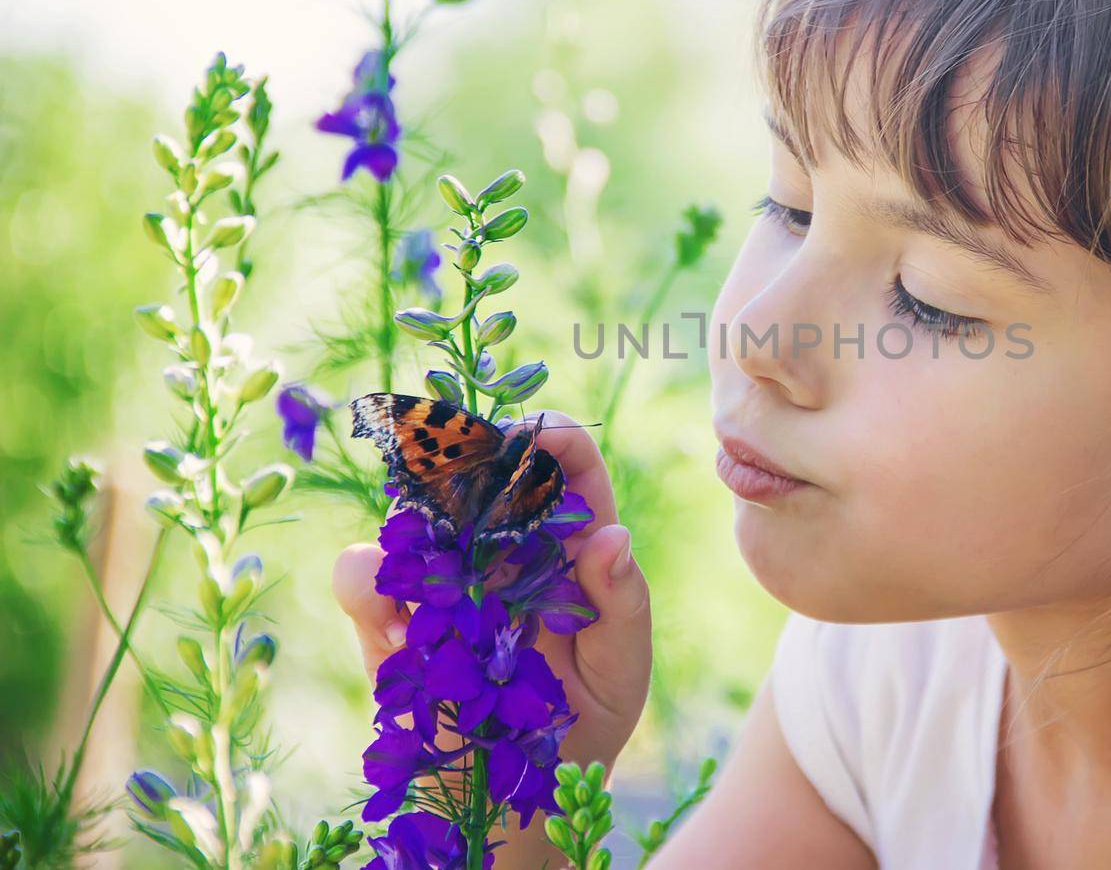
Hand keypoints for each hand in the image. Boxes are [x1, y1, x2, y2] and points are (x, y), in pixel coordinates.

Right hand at [332, 408, 652, 776]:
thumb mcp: (621, 668)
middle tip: (454, 480)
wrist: (518, 799)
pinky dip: (368, 587)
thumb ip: (622, 604)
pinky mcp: (391, 617)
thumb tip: (611, 537)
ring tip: (430, 569)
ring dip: (413, 522)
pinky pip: (362, 576)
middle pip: (477, 466)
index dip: (545, 437)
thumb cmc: (585, 719)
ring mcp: (443, 574)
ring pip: (412, 511)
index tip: (521, 445)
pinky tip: (397, 633)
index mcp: (570, 537)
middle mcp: (504, 542)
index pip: (565, 458)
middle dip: (461, 459)